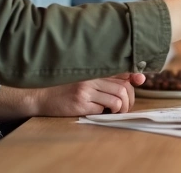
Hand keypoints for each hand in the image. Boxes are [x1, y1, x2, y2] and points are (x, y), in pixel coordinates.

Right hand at [32, 73, 146, 115]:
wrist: (40, 96)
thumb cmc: (64, 87)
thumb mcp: (84, 78)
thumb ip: (103, 77)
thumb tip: (131, 78)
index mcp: (93, 69)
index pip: (121, 69)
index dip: (134, 74)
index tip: (140, 79)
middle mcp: (91, 77)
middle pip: (123, 87)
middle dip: (129, 99)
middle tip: (124, 106)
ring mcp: (86, 90)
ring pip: (117, 99)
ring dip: (121, 108)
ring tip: (115, 111)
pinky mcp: (80, 103)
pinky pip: (103, 108)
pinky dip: (105, 112)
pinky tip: (98, 111)